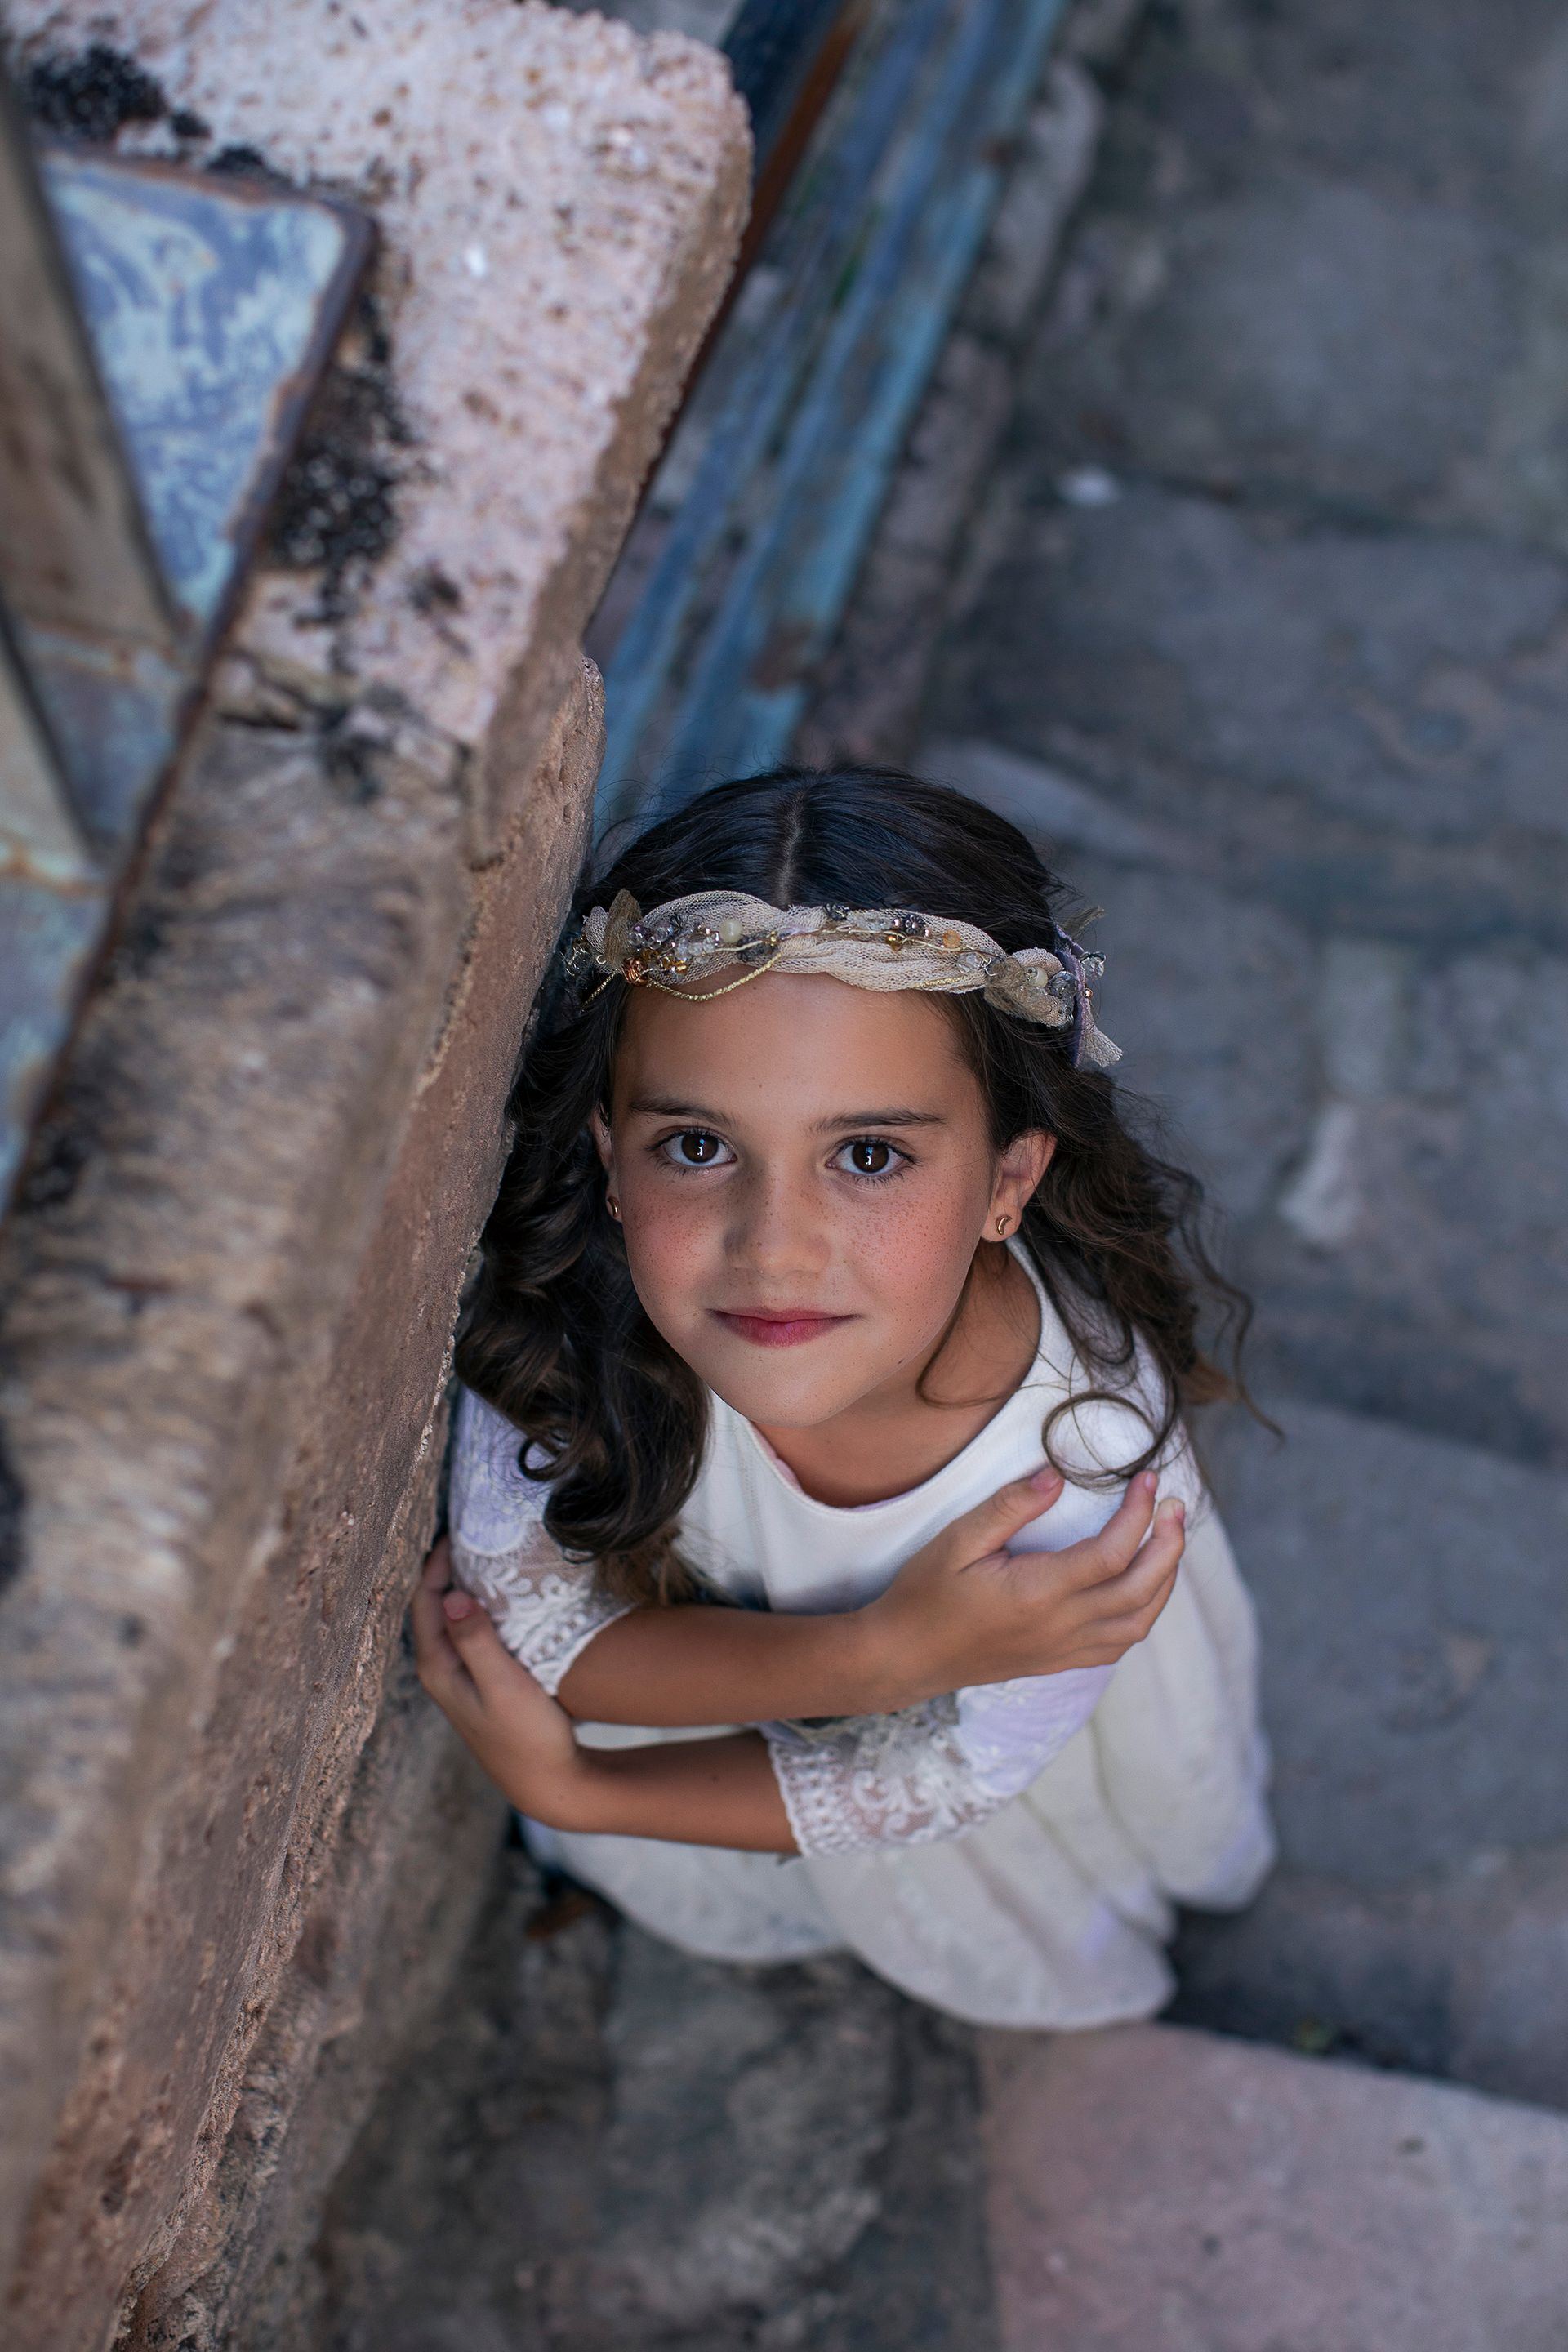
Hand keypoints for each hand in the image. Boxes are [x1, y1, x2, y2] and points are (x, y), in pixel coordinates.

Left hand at [413, 1539, 593, 1824]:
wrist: (546, 1781)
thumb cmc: (525, 1735)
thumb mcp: (503, 1684)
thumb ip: (476, 1640)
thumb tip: (452, 1595)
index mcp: (437, 1667)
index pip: (424, 1601)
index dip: (436, 1564)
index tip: (458, 1531)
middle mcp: (439, 1670)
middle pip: (431, 1606)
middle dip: (445, 1568)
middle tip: (472, 1532)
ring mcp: (458, 1677)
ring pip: (450, 1618)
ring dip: (462, 1586)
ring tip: (485, 1553)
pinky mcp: (478, 1681)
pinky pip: (468, 1632)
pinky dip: (478, 1607)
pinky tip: (501, 1597)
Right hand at [864, 1467, 1184, 1703]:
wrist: (905, 1656)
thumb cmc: (924, 1595)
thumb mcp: (956, 1541)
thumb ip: (1009, 1507)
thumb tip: (1057, 1476)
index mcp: (1038, 1592)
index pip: (1112, 1552)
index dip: (1140, 1513)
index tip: (1148, 1479)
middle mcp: (1061, 1626)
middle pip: (1141, 1589)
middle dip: (1169, 1544)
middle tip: (1176, 1505)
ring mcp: (1063, 1649)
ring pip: (1139, 1621)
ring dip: (1164, 1580)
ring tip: (1168, 1541)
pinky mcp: (1059, 1661)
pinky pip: (1118, 1643)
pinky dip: (1142, 1613)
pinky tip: (1140, 1586)